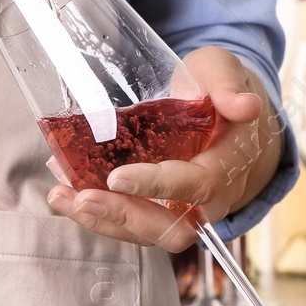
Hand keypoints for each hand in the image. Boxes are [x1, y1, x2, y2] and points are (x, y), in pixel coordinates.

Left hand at [45, 46, 283, 251]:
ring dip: (100, 219)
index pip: (197, 185)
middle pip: (171, 227)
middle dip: (123, 217)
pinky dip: (95, 211)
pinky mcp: (157, 210)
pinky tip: (64, 190)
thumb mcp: (223, 72)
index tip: (117, 177)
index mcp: (229, 165)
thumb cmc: (217, 91)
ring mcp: (181, 209)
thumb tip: (245, 105)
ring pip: (144, 233)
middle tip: (83, 197)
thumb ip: (227, 84)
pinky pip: (129, 222)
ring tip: (60, 196)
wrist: (223, 116)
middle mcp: (209, 199)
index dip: (158, 184)